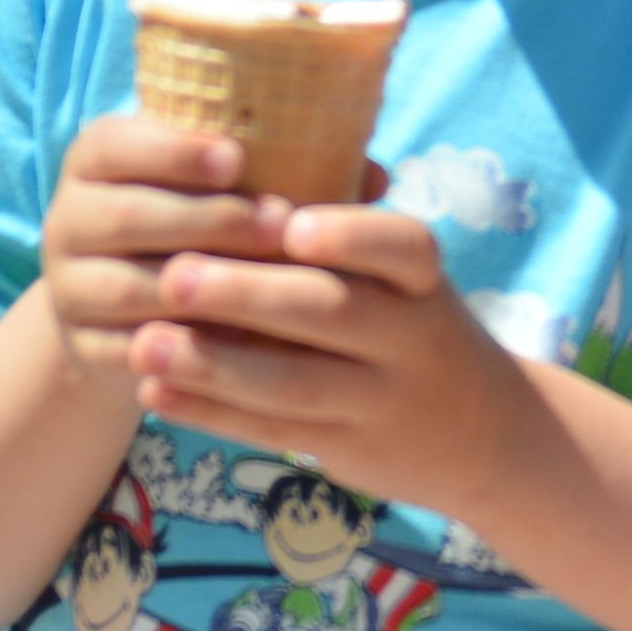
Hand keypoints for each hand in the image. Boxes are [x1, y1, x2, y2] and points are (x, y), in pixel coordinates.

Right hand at [33, 113, 310, 392]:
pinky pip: (131, 350)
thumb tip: (376, 176)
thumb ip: (283, 163)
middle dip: (208, 219)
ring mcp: (69, 287)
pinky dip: (185, 348)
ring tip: (269, 285)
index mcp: (96, 156)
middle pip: (129, 216)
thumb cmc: (197, 218)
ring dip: (202, 288)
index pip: (117, 143)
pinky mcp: (83, 348)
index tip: (238, 158)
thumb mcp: (220, 181)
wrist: (125, 301)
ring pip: (131, 287)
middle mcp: (68, 217)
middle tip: (278, 224)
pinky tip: (241, 347)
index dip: (175, 151)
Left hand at [132, 193, 550, 524]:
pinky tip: (157, 392)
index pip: (402, 247)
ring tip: (144, 343)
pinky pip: (273, 431)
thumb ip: (346, 238)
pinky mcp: (347, 451)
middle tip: (174, 275)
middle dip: (246, 295)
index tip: (290, 222)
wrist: (487, 432)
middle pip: (330, 313)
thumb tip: (240, 179)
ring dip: (212, 364)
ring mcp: (381, 401)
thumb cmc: (419, 327)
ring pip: (293, 384)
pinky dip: (211, 412)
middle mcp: (411, 339)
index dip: (350, 235)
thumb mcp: (408, 281)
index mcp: (423, 281)